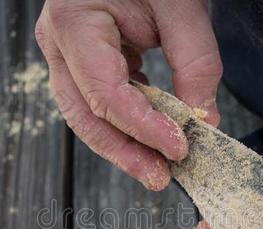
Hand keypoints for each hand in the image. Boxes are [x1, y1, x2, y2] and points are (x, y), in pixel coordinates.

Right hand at [35, 0, 222, 190]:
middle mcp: (59, 42)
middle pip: (86, 115)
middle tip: (161, 178)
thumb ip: (195, 62)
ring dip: (122, 146)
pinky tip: (149, 136)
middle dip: (125, 152)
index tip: (179, 148)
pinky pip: (96, 101)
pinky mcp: (79, 60)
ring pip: (86, 115)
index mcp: (75, 22)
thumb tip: (203, 119)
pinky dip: (124, 122)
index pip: (106, 93)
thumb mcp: (181, 5)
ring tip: (156, 169)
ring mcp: (64, 53)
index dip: (144, 127)